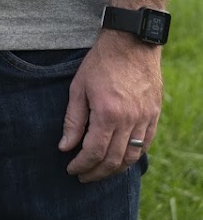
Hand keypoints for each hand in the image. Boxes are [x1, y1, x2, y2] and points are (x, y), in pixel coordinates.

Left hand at [59, 31, 160, 181]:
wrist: (131, 42)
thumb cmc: (101, 62)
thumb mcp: (79, 87)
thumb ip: (73, 120)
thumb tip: (65, 147)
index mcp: (108, 113)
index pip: (94, 152)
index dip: (81, 164)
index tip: (71, 169)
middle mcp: (129, 120)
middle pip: (113, 159)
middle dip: (96, 172)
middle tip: (82, 176)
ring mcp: (144, 118)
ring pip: (131, 156)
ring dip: (114, 169)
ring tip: (100, 172)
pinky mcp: (154, 115)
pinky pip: (145, 144)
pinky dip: (132, 157)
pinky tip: (121, 160)